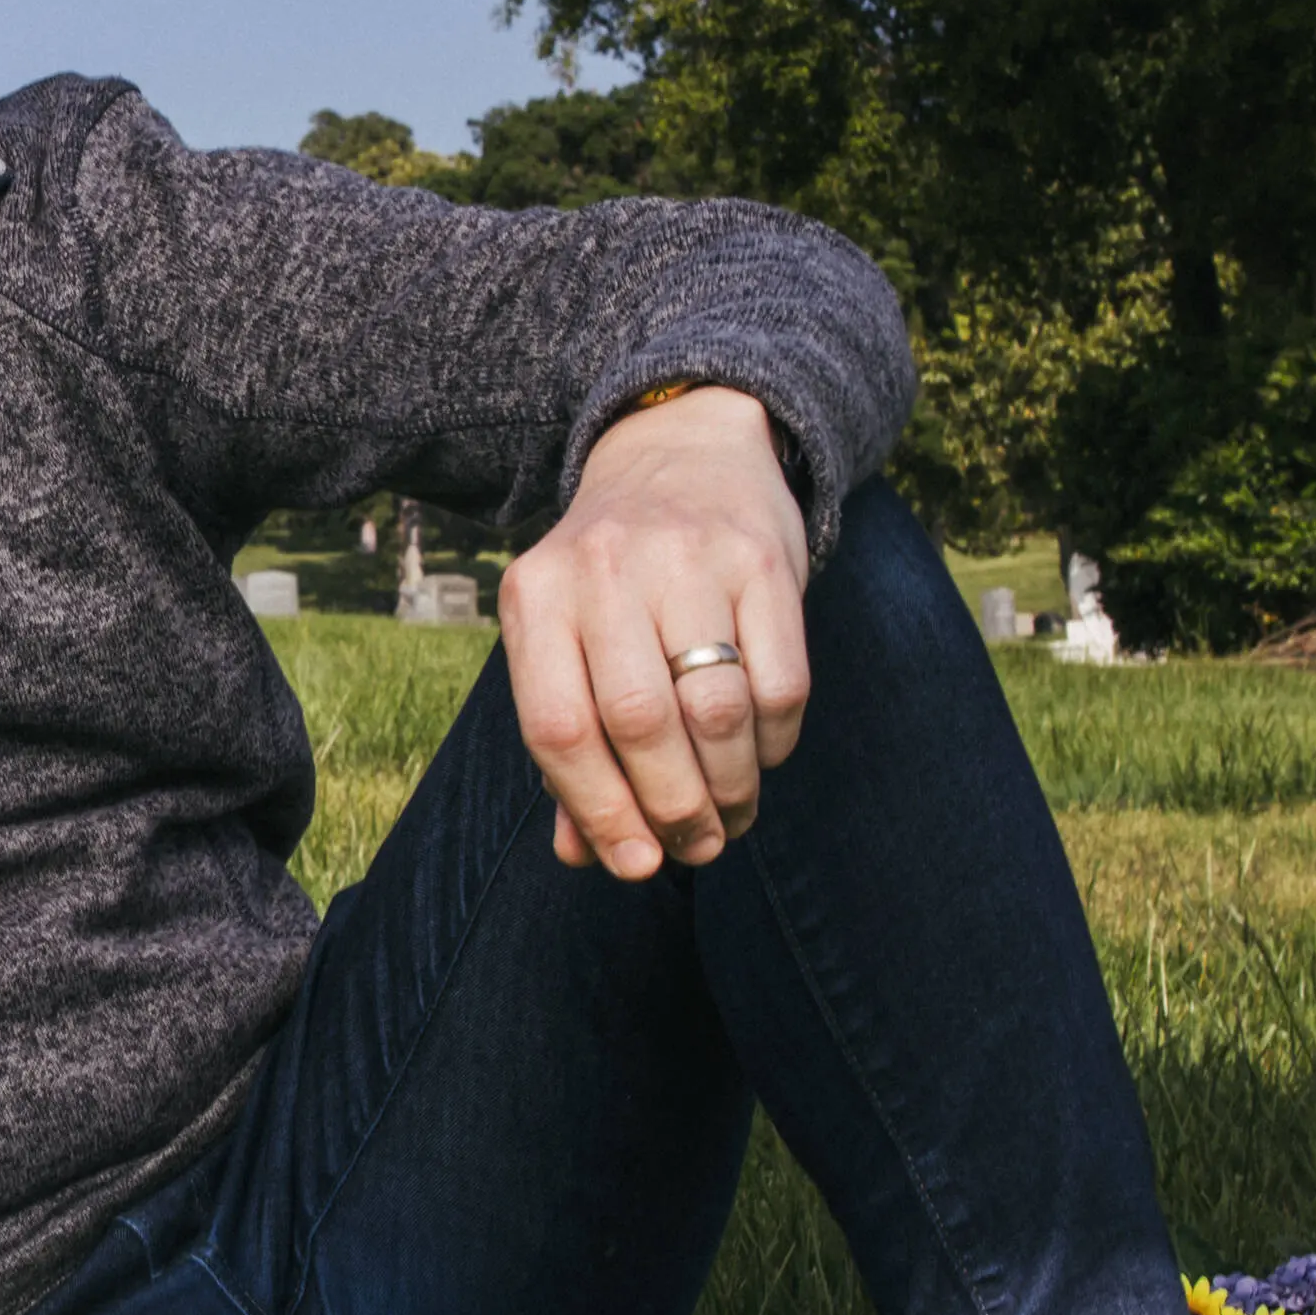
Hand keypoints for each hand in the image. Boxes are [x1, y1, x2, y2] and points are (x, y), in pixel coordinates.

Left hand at [500, 387, 811, 879]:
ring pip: (715, 712)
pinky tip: (764, 754)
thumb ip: (569, 746)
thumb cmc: (613, 580)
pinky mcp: (764, 559)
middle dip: (673, 809)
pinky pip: (781, 684)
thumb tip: (582, 855)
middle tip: (696, 846)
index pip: (556, 729)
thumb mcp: (566, 638)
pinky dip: (775, 742)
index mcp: (535, 596)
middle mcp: (603, 569)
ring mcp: (686, 558)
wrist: (684, 451)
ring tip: (732, 815)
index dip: (598, 811)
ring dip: (731, 787)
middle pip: (639, 725)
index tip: (634, 863)